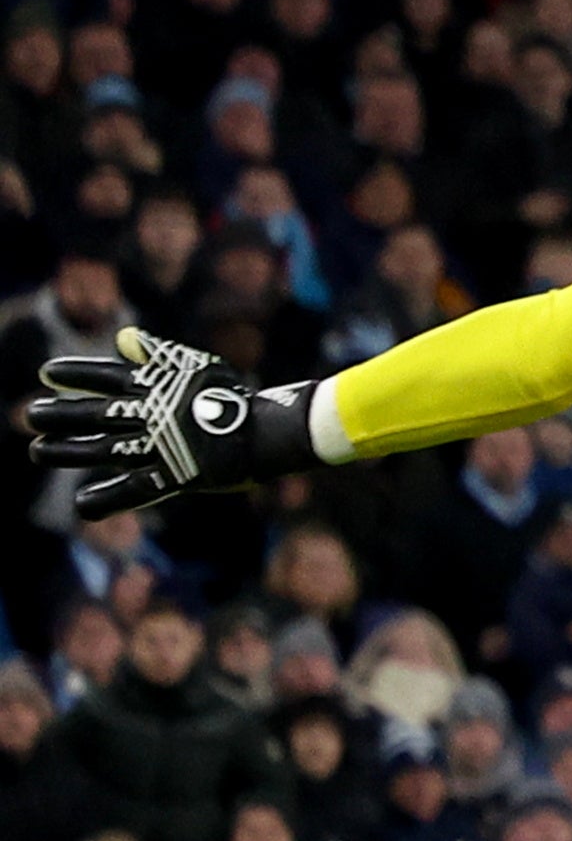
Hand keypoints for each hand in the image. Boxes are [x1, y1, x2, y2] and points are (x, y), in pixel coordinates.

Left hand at [29, 328, 324, 518]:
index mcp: (160, 386)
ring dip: (67, 451)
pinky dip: (107, 499)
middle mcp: (154, 415)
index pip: (108, 376)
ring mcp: (162, 447)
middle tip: (32, 414)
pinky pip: (134, 490)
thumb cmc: (233, 397)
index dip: (76, 374)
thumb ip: (158, 353)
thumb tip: (123, 336)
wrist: (271, 431)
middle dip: (61, 414)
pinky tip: (83, 504)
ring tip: (38, 451)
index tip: (48, 373)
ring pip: (103, 450)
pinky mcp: (174, 476)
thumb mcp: (197, 368)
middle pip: (96, 413)